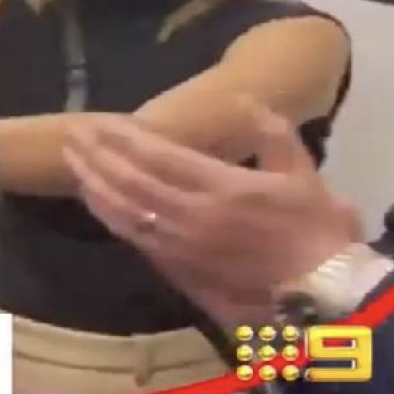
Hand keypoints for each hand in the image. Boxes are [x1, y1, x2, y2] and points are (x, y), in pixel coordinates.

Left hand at [61, 102, 361, 325]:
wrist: (321, 291)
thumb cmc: (315, 229)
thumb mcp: (304, 173)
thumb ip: (273, 135)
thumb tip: (246, 102)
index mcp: (223, 187)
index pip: (160, 157)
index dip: (126, 138)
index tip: (101, 122)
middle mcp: (193, 215)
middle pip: (131, 182)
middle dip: (98, 156)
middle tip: (73, 135)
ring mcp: (182, 245)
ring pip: (125, 211)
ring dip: (94, 184)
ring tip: (72, 162)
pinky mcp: (179, 268)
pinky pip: (135, 238)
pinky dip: (109, 216)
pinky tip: (95, 202)